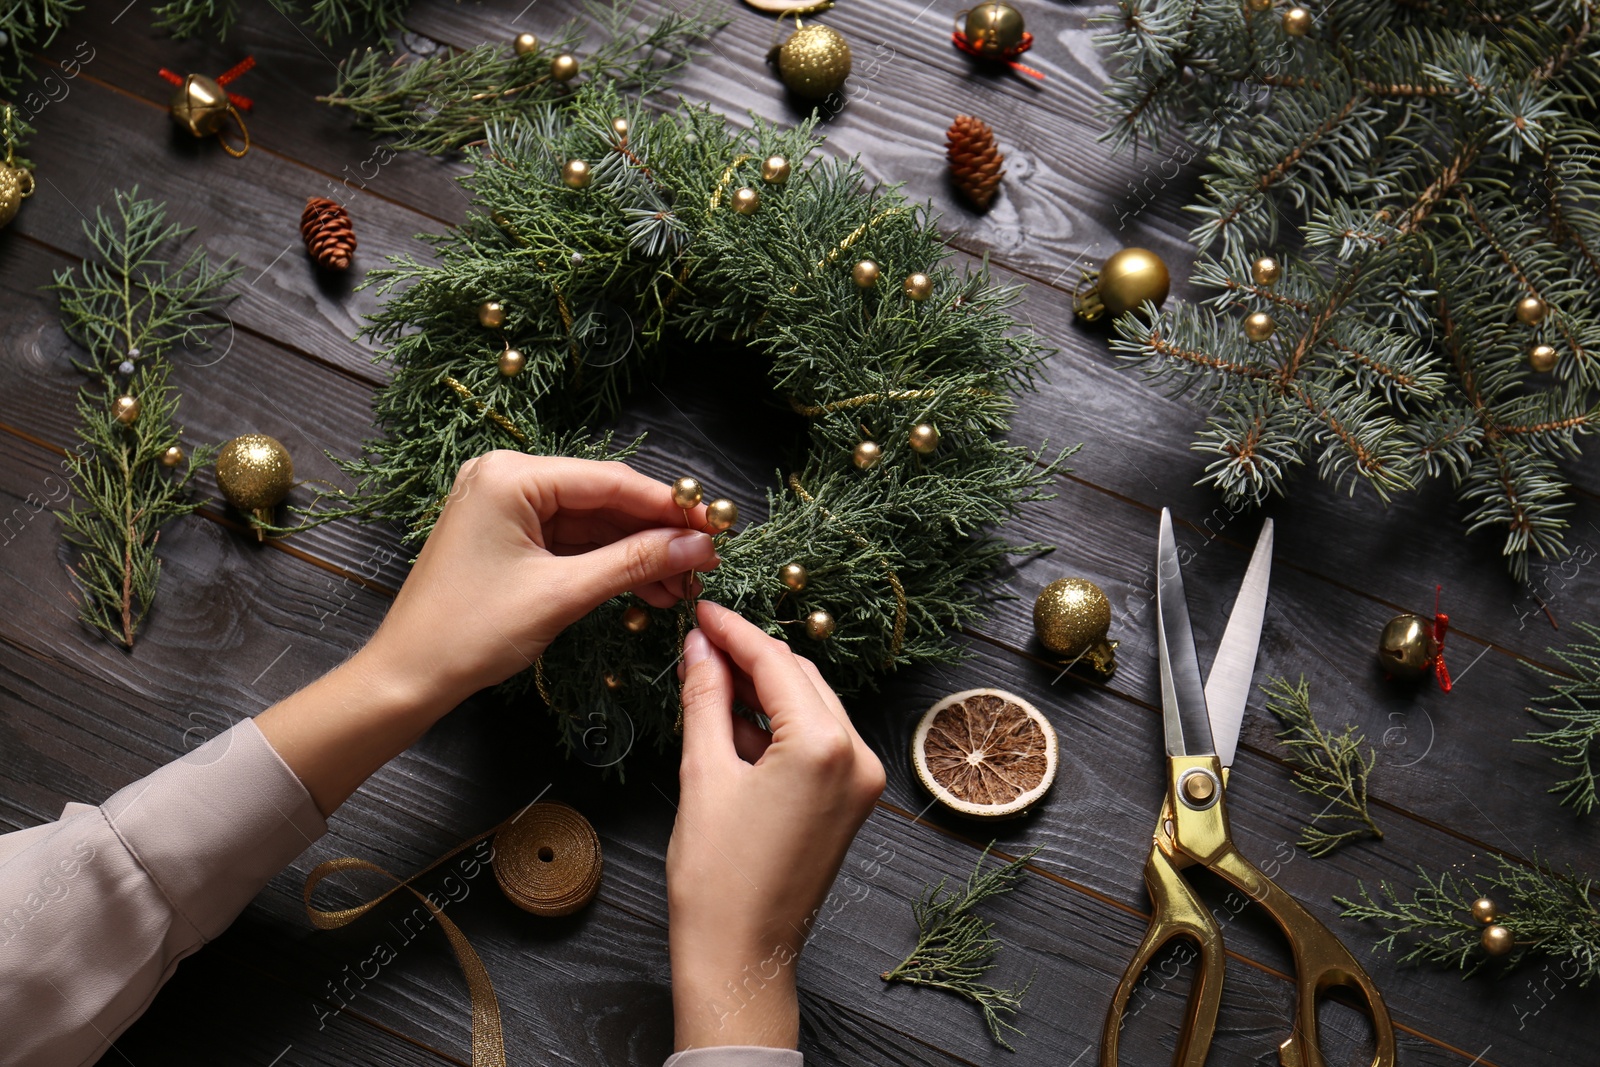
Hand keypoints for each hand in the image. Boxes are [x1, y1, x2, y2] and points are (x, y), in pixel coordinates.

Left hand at [362, 451, 719, 712]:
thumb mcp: (563, 594)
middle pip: (603, 500)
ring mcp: (505, 508)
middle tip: (706, 560)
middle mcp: (506, 479)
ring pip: (592, 524)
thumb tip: (697, 545)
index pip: (609, 481)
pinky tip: (649, 586)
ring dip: (637, 554)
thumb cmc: (469, 632)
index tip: (715, 524)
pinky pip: (571, 542)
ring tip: (683, 584)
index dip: (668, 506)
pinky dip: (608, 564)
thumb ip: (635, 563)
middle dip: (656, 534)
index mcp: (510, 477)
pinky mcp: (508, 537)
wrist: (409, 676)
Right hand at [667, 600, 884, 1050]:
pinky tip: (735, 724)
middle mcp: (856, 756)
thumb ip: (705, 699)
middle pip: (800, 678)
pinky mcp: (852, 801)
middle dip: (750, 658)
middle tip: (699, 643)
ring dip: (764, 690)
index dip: (732, 632)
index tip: (700, 612)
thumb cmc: (718, 877)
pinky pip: (818, 741)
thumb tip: (700, 648)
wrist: (741, 955)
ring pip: (811, 707)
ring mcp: (861, 781)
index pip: (775, 662)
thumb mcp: (704, 773)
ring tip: (709, 681)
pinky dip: (780, 726)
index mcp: (824, 745)